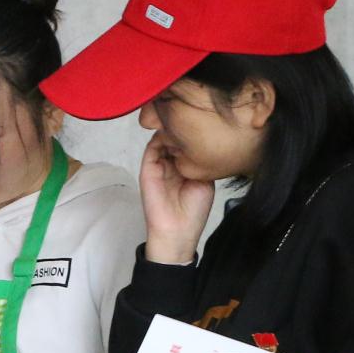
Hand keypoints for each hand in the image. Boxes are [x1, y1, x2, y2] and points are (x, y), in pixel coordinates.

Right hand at [139, 133, 214, 264]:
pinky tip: (173, 134)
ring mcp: (158, 166)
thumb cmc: (194, 211)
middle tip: (193, 121)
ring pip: (162, 140)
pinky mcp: (147, 170)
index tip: (205, 124)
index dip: (194, 133)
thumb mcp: (205, 181)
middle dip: (182, 129)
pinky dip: (160, 138)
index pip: (187, 144)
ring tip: (183, 125)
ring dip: (171, 131)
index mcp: (184, 168)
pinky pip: (151, 148)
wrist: (177, 231)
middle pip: (173, 139)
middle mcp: (170, 165)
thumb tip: (199, 141)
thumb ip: (200, 162)